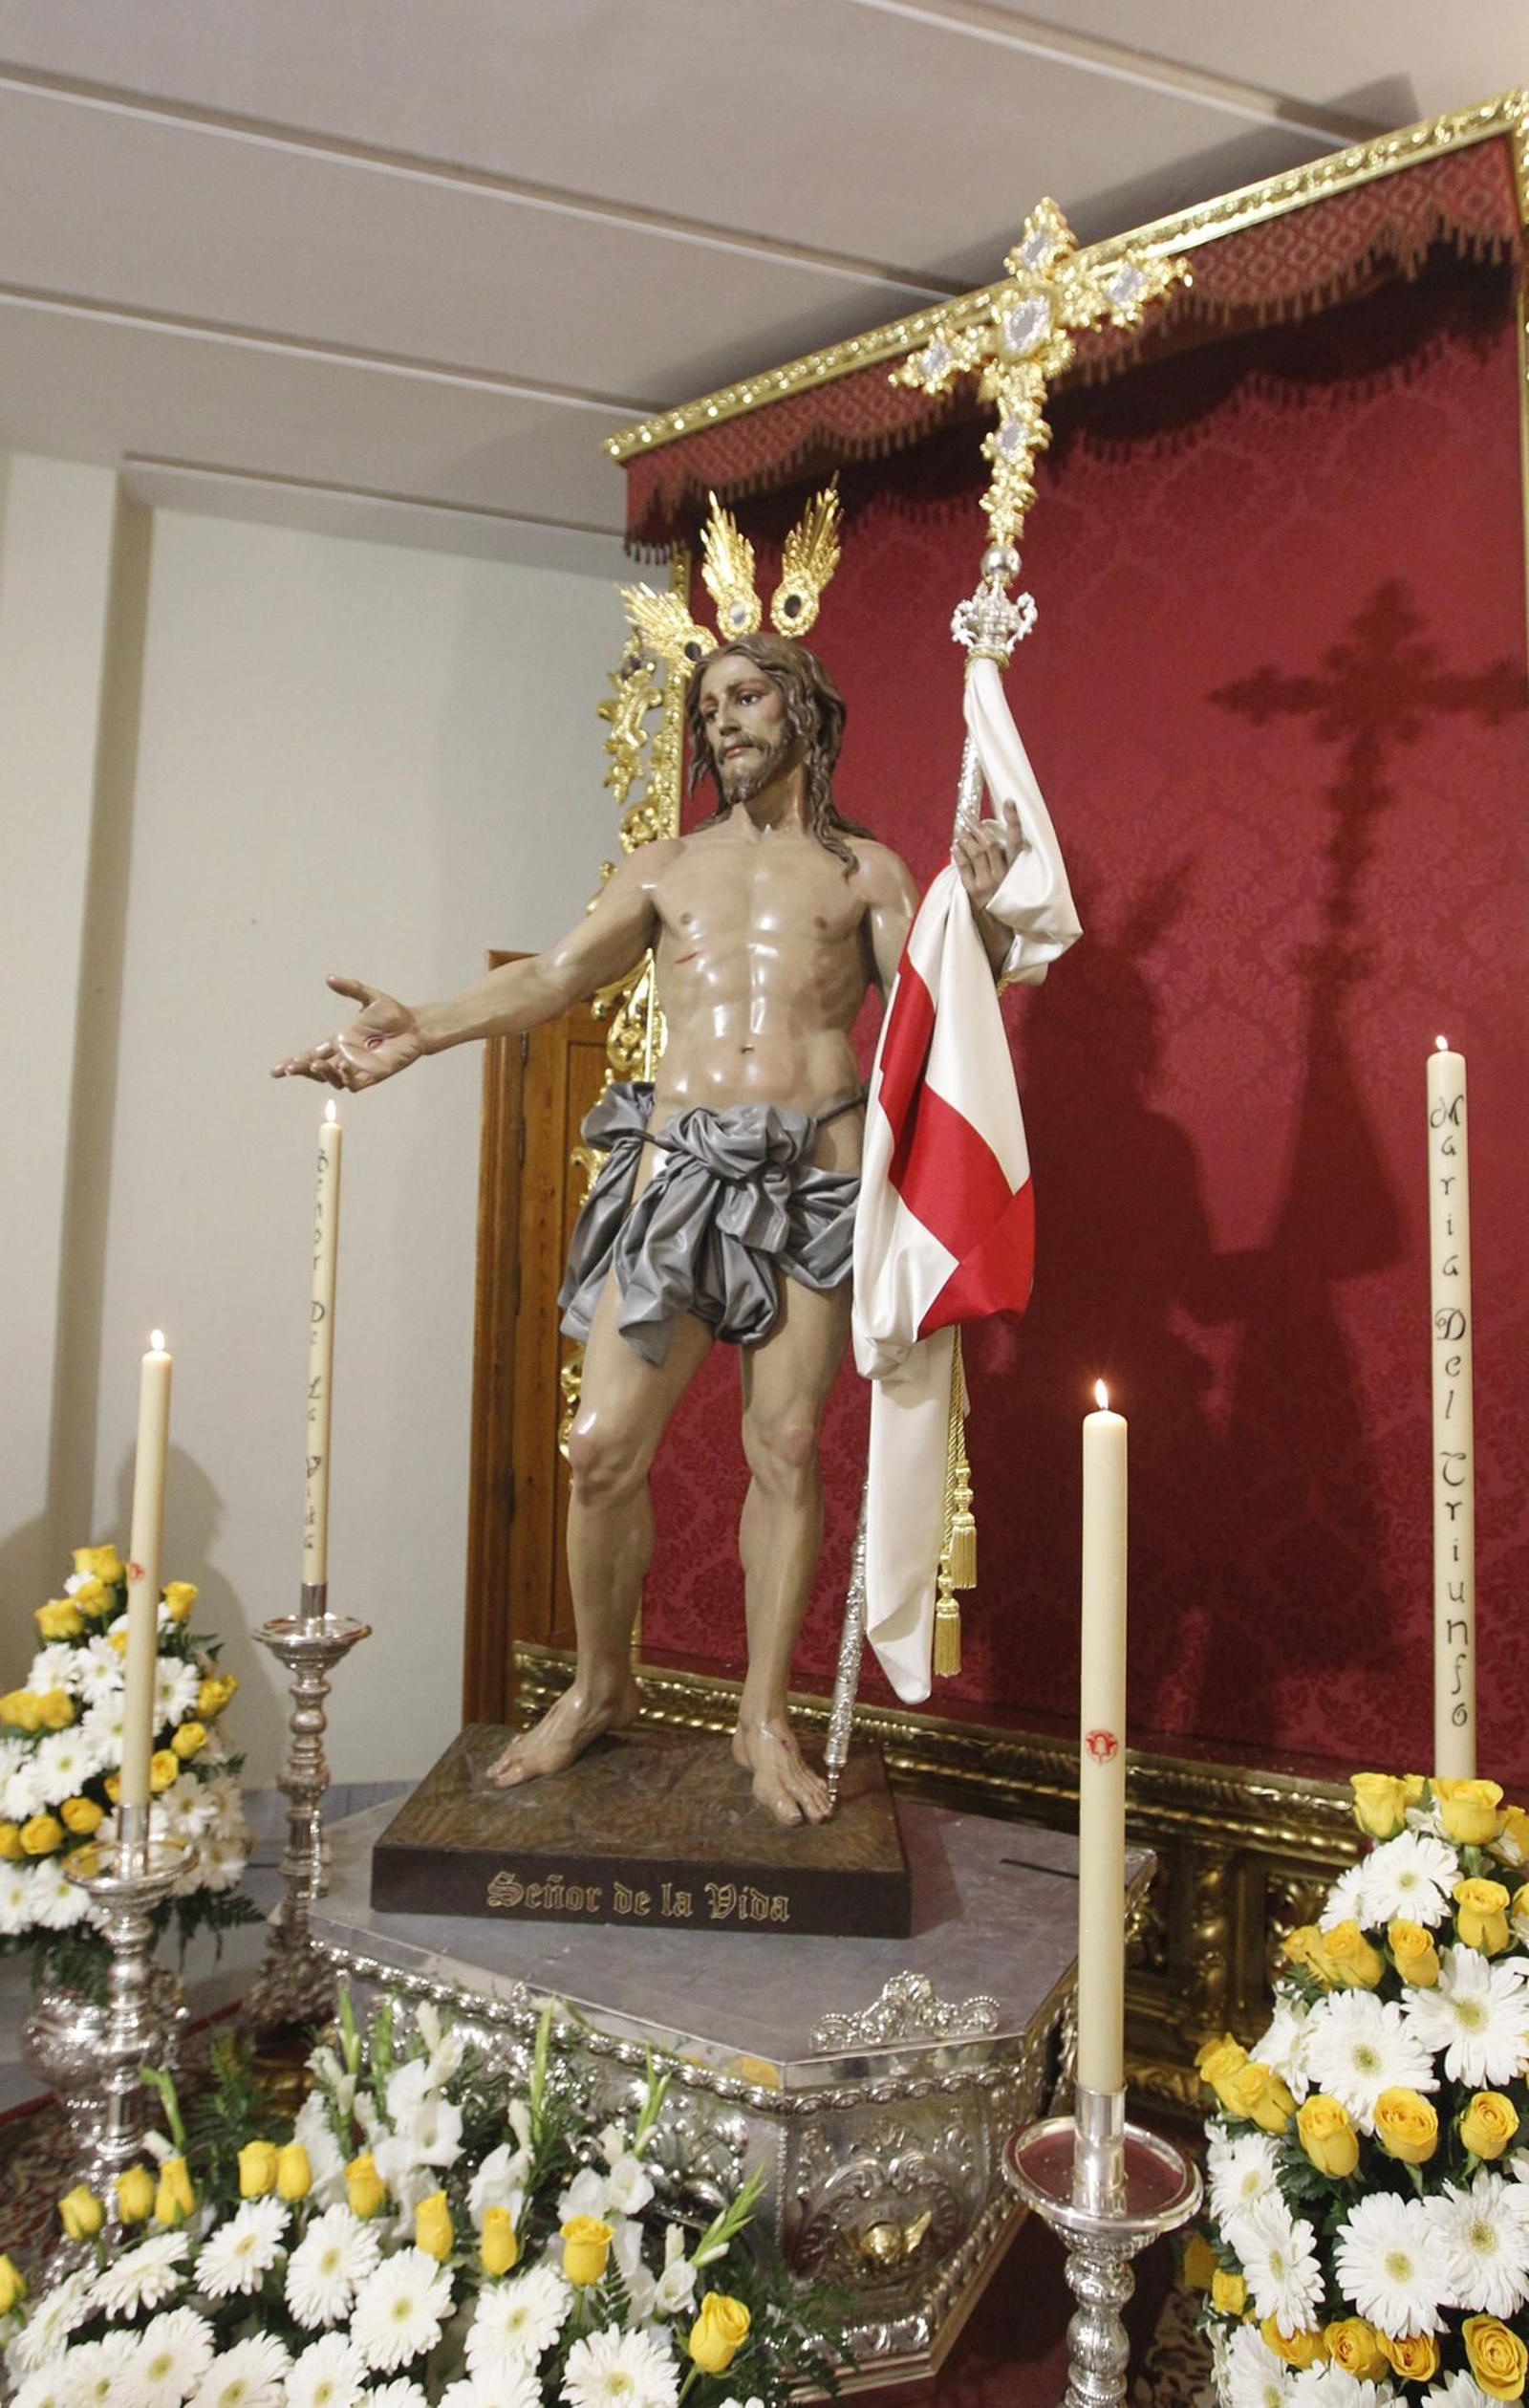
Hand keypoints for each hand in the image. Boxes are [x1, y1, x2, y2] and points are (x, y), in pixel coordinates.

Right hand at [270, 976, 425, 1088]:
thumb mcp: (369, 997)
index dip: (294, 1062)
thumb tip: (329, 978)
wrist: (415, 1026)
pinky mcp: (372, 1076)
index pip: (311, 1054)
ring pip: (332, 1079)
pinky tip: (341, 1068)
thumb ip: (350, 988)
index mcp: (339, 1041)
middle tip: (289, 1068)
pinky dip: (345, 1079)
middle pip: (316, 1069)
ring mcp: (357, 1068)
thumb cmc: (393, 1014)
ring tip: (314, 1064)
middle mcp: (345, 1057)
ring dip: (321, 1074)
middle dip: (301, 1069)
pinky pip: (353, 1084)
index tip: (277, 1070)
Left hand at [952, 798, 1023, 912]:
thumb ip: (1006, 858)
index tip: (1010, 801)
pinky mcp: (973, 891)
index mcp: (1016, 869)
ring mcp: (987, 883)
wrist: (1001, 928)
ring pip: (975, 853)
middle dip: (977, 826)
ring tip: (960, 827)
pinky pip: (964, 868)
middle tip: (967, 815)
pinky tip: (955, 844)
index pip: (1017, 840)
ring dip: (966, 837)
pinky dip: (959, 853)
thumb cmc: (1007, 897)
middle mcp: (1002, 875)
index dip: (1013, 819)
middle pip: (989, 843)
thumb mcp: (1014, 878)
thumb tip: (992, 835)